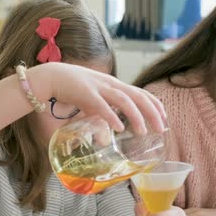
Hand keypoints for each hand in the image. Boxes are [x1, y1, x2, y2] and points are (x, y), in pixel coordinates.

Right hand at [33, 62, 167, 133]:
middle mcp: (109, 84)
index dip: (154, 104)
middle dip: (152, 111)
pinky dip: (111, 116)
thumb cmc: (71, 90)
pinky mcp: (85, 93)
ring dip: (136, 116)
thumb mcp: (91, 105)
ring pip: (123, 100)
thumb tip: (107, 139)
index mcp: (113, 85)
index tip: (164, 118)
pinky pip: (101, 106)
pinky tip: (119, 127)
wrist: (51, 77)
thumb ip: (100, 119)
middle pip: (137, 96)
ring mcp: (98, 87)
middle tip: (161, 128)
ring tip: (143, 131)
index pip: (140, 92)